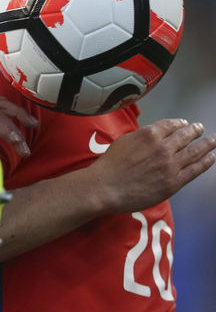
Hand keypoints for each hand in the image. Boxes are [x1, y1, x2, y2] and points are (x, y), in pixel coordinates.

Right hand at [90, 118, 215, 213]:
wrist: (106, 187)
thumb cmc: (110, 166)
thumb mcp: (124, 141)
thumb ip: (141, 137)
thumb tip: (152, 137)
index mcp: (148, 134)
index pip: (170, 125)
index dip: (180, 123)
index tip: (184, 123)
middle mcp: (163, 147)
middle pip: (186, 136)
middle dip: (196, 130)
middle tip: (201, 128)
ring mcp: (170, 165)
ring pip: (195, 151)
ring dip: (207, 144)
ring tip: (213, 140)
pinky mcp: (174, 182)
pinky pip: (195, 169)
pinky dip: (206, 162)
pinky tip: (211, 157)